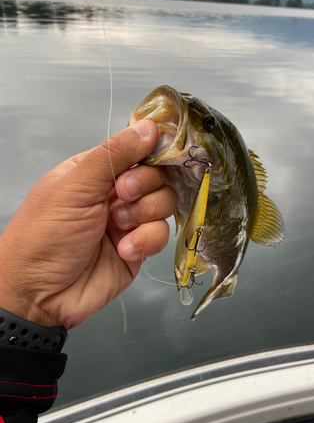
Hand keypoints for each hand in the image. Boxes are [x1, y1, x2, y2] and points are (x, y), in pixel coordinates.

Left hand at [0, 120, 176, 328]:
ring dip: (143, 215)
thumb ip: (113, 155)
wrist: (40, 295)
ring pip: (164, 203)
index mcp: (95, 171)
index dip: (149, 152)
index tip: (148, 158)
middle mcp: (115, 192)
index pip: (136, 149)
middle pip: (157, 175)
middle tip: (121, 196)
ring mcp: (128, 220)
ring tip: (117, 228)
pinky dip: (145, 242)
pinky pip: (161, 234)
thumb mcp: (75, 187)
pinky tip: (123, 250)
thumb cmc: (44, 235)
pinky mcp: (139, 247)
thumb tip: (149, 127)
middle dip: (143, 186)